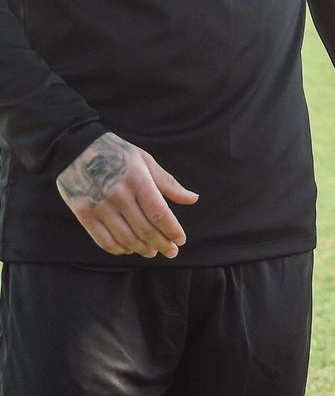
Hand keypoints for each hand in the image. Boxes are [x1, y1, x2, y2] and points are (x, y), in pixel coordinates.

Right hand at [56, 132, 198, 258]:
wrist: (75, 148)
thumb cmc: (116, 153)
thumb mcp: (145, 160)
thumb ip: (168, 183)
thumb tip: (193, 199)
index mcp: (137, 178)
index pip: (159, 213)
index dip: (172, 231)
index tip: (181, 240)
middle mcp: (118, 194)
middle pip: (145, 229)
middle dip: (162, 244)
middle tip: (172, 251)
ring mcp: (99, 205)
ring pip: (126, 239)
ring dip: (142, 249)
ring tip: (152, 251)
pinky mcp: (83, 214)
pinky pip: (104, 241)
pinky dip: (119, 249)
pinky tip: (129, 248)